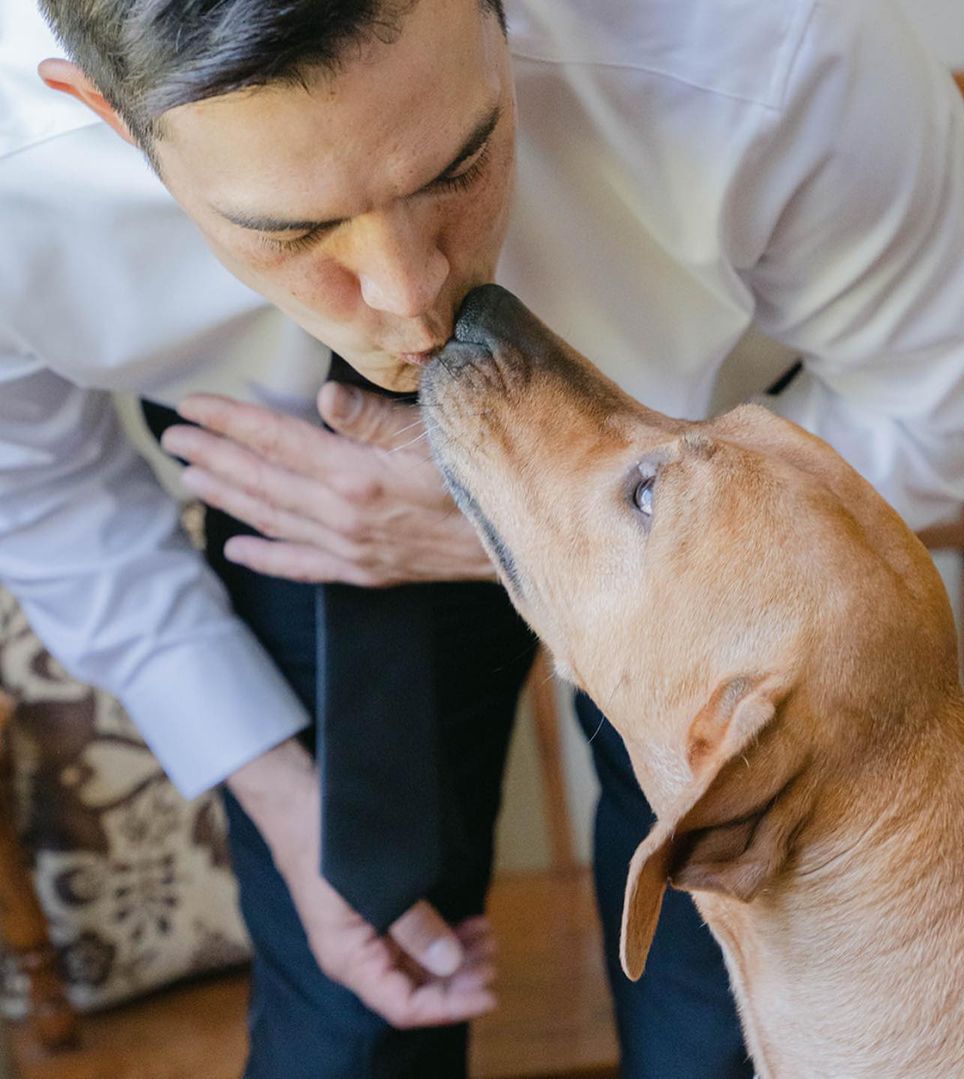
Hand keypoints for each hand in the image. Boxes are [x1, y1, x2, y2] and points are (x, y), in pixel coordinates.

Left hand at [161, 385, 494, 585]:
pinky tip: (240, 550)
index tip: (193, 406)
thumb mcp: (437, 433)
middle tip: (174, 438)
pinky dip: (268, 557)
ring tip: (191, 478)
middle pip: (261, 480)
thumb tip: (325, 398)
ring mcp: (351, 549)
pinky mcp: (366, 572)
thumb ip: (376, 416)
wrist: (518, 543)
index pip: (276, 440)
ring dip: (228, 498)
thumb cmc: (481, 478)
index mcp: (356, 474)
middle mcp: (343, 516)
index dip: (230, 421)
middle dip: (213, 456)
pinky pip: (304, 566)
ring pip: (273, 520)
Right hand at [228, 740, 496, 1026]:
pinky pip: (413, 938)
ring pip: (418, 962)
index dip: (449, 1005)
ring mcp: (365, 933)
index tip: (489, 995)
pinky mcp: (373, 913)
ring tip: (489, 938)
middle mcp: (357, 955)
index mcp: (350, 959)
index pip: (405, 1004)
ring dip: (456, 956)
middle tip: (495, 958)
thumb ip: (415, 928)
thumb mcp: (377, 889)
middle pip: (415, 987)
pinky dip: (443, 934)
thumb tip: (451, 962)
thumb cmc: (328, 846)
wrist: (299, 803)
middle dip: (458, 978)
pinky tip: (471, 923)